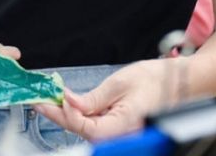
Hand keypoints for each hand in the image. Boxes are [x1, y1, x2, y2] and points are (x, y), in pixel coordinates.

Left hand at [33, 60, 163, 140]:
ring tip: (48, 100)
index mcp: (124, 126)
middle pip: (83, 130)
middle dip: (59, 115)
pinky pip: (94, 123)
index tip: (53, 99)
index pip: (87, 128)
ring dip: (66, 114)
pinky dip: (79, 113)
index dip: (67, 115)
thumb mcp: (119, 84)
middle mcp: (121, 134)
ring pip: (86, 128)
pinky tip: (66, 102)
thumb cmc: (153, 81)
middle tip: (39, 101)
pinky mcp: (117, 126)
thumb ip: (93, 98)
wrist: (175, 82)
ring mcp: (119, 132)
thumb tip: (69, 102)